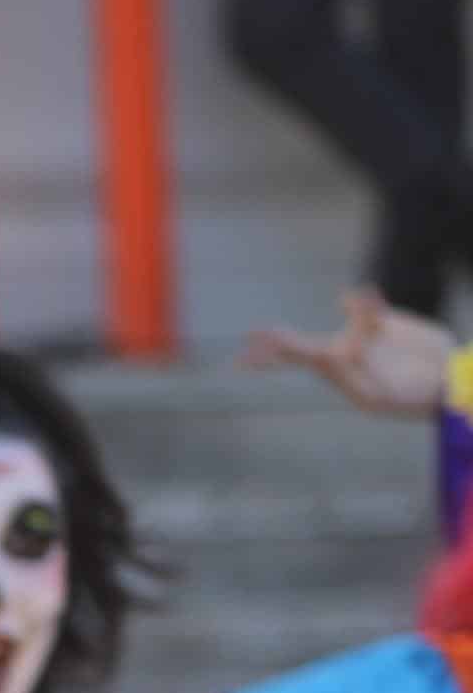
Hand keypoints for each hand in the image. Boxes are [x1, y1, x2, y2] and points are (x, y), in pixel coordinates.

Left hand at [241, 290, 454, 419]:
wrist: (447, 381)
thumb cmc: (412, 396)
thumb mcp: (376, 393)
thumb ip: (349, 371)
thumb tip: (329, 350)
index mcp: (337, 371)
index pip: (298, 359)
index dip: (271, 356)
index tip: (245, 357)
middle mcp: (344, 351)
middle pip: (304, 342)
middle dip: (278, 340)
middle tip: (252, 334)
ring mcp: (363, 335)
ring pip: (348, 317)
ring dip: (356, 311)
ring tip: (369, 307)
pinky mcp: (384, 321)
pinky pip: (366, 305)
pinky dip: (363, 302)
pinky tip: (365, 297)